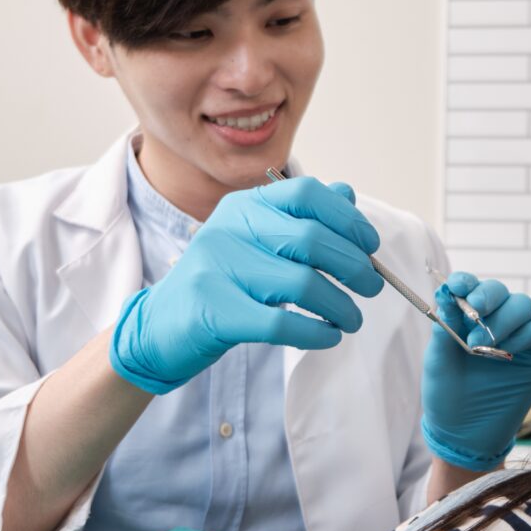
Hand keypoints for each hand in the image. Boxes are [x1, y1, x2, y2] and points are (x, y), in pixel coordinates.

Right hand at [109, 177, 384, 393]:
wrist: (158, 328)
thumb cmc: (220, 285)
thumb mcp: (255, 242)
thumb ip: (299, 218)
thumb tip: (347, 196)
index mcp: (243, 206)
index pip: (306, 194)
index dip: (348, 219)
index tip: (370, 246)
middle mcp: (229, 229)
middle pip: (311, 239)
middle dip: (354, 266)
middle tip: (372, 287)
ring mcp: (218, 269)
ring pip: (301, 284)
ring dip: (340, 305)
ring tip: (351, 319)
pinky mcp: (215, 312)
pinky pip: (281, 323)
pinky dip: (316, 333)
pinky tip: (328, 337)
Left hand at [420, 272, 530, 471]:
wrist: (466, 433)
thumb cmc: (448, 396)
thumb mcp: (438, 360)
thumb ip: (445, 326)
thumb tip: (446, 293)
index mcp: (466, 317)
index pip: (470, 286)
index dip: (465, 281)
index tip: (456, 287)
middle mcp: (494, 320)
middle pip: (499, 290)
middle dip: (487, 298)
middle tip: (473, 317)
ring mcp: (518, 335)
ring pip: (522, 305)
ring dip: (504, 319)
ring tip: (483, 346)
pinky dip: (526, 332)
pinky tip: (507, 351)